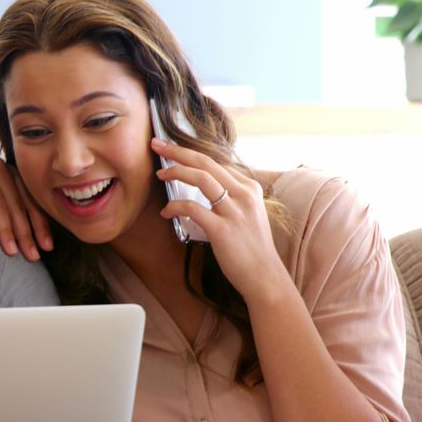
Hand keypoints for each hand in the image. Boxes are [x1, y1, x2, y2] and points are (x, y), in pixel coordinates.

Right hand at [0, 157, 52, 260]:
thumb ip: (5, 206)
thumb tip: (28, 238)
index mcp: (9, 173)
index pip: (30, 201)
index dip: (40, 225)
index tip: (47, 248)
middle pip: (16, 204)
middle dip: (26, 233)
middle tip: (32, 256)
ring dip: (6, 230)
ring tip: (11, 252)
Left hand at [151, 138, 291, 304]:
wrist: (264, 277)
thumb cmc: (251, 248)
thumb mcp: (248, 214)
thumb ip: (231, 197)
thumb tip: (206, 184)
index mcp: (250, 188)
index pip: (216, 162)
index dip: (191, 154)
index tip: (172, 151)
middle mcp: (244, 194)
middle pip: (206, 162)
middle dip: (178, 151)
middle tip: (157, 145)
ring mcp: (235, 211)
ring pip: (202, 178)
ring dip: (177, 172)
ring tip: (160, 175)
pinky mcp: (223, 229)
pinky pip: (193, 208)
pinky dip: (175, 206)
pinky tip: (166, 212)